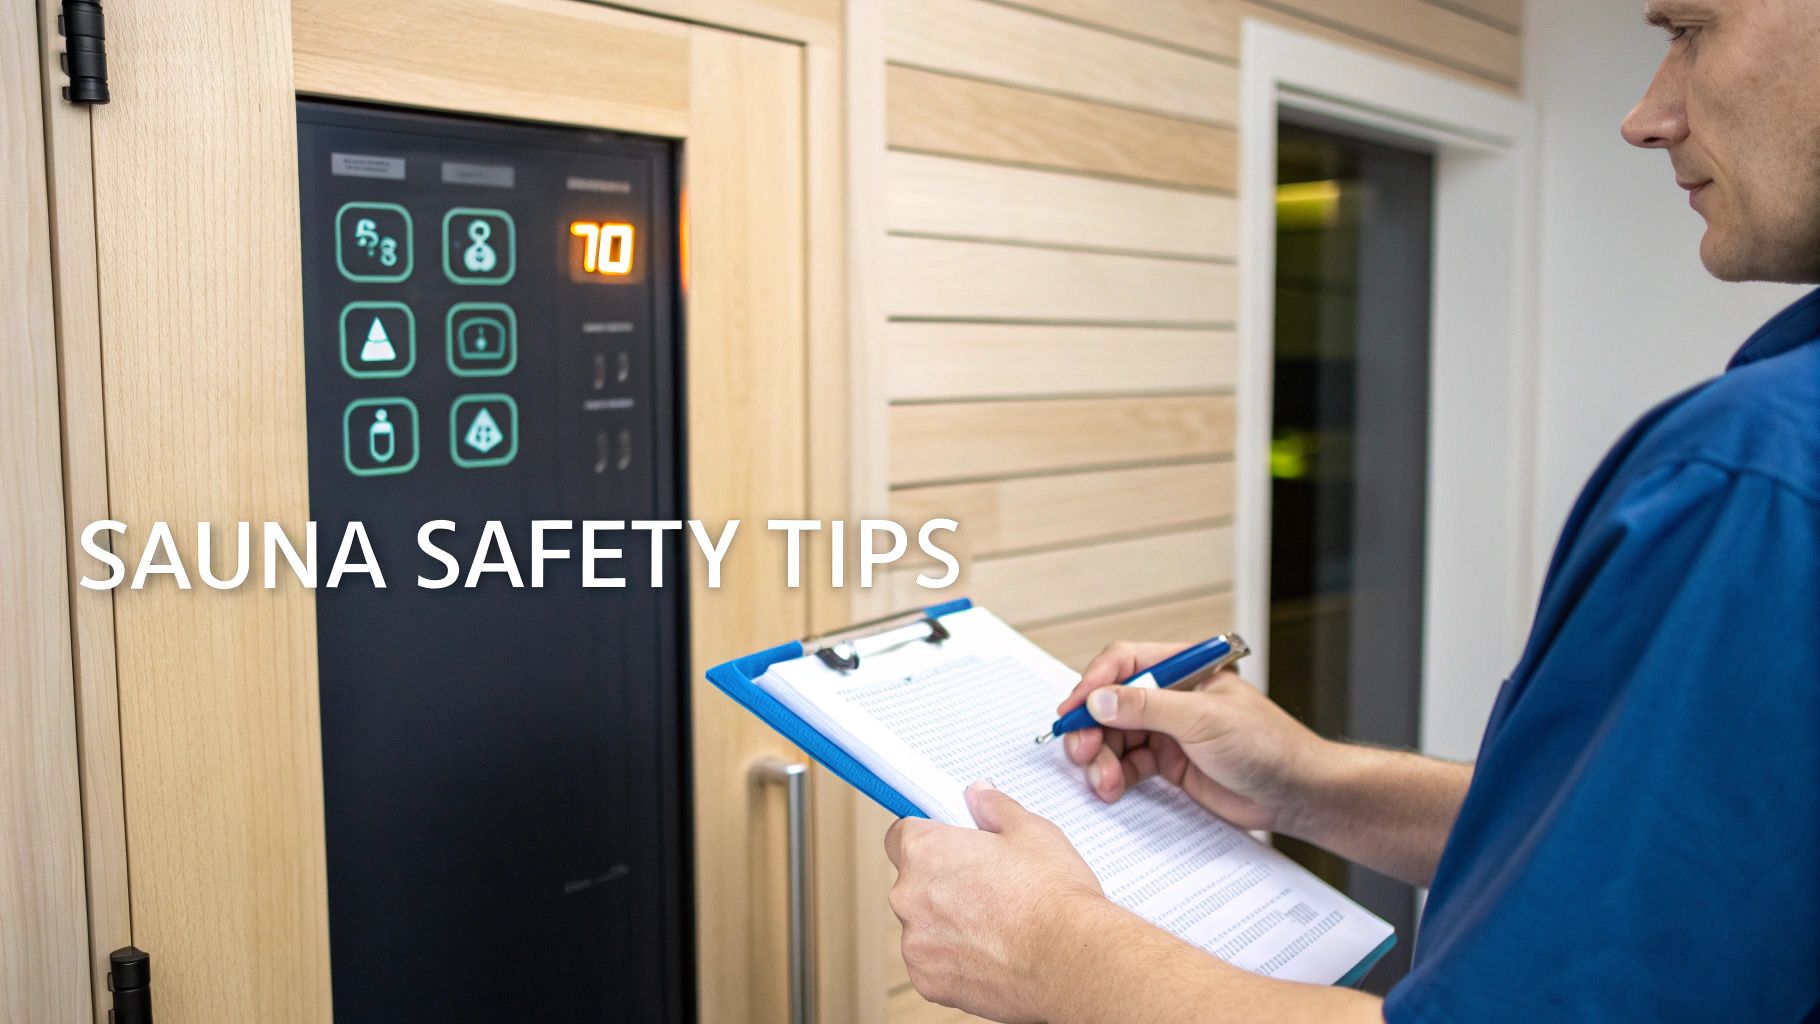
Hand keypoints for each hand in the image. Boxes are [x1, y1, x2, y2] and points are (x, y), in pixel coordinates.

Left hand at [884, 782, 1104, 1022]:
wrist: (1070, 961)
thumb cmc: (1053, 898)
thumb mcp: (1031, 831)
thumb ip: (994, 807)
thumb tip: (978, 795)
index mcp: (926, 851)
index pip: (901, 833)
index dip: (929, 836)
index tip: (949, 845)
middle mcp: (909, 897)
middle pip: (914, 880)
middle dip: (943, 880)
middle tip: (987, 884)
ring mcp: (916, 944)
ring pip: (924, 924)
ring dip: (948, 922)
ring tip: (997, 924)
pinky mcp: (929, 982)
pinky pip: (934, 961)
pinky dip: (955, 958)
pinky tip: (993, 952)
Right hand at [1057, 642, 1332, 834]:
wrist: (1295, 794)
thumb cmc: (1267, 745)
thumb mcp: (1203, 719)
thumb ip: (1148, 707)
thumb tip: (1099, 700)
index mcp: (1184, 669)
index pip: (1125, 662)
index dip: (1094, 683)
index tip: (1074, 710)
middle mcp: (1172, 696)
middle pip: (1111, 702)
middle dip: (1091, 727)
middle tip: (1081, 750)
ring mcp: (1168, 730)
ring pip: (1114, 737)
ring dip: (1101, 758)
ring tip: (1103, 780)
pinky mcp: (1168, 763)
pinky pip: (1127, 764)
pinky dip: (1114, 776)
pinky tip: (1112, 789)